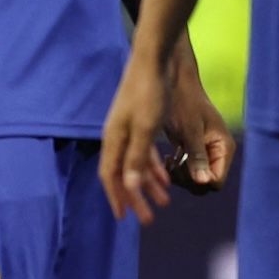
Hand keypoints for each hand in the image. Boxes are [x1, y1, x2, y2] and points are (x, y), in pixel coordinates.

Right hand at [98, 51, 173, 222]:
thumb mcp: (146, 128)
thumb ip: (137, 158)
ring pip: (135, 165)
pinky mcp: (140, 122)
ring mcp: (128, 129)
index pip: (111, 176)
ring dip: (148, 184)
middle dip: (134, 197)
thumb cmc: (150, 92)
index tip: (124, 218)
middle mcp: (117, 136)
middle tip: (147, 219)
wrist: (154, 59)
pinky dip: (154, 167)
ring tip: (164, 201)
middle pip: (122, 174)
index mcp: (114, 139)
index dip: (116, 197)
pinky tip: (166, 177)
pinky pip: (144, 152)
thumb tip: (129, 186)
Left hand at [162, 53, 234, 197]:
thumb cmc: (183, 101)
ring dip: (181, 176)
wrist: (174, 80)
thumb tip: (204, 183)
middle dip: (188, 180)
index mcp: (224, 148)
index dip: (198, 182)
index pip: (216, 181)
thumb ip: (197, 156)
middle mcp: (219, 152)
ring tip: (169, 161)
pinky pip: (189, 170)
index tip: (180, 169)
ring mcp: (208, 152)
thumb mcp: (189, 130)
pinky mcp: (196, 149)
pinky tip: (169, 158)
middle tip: (172, 166)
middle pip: (206, 183)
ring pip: (196, 179)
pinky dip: (179, 169)